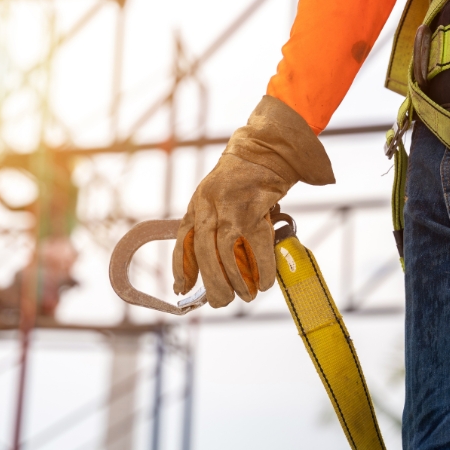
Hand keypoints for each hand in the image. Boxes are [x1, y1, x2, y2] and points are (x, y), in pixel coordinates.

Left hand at [172, 96, 333, 307]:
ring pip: (227, 253)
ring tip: (245, 297)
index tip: (181, 290)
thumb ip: (212, 225)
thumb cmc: (246, 178)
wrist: (269, 147)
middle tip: (221, 302)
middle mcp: (209, 204)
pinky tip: (265, 283)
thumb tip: (209, 265)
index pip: (183, 239)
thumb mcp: (218, 196)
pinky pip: (257, 247)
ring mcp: (232, 206)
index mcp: (198, 203)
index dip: (181, 268)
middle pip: (205, 252)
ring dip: (237, 281)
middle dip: (213, 283)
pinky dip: (262, 269)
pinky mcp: (256, 208)